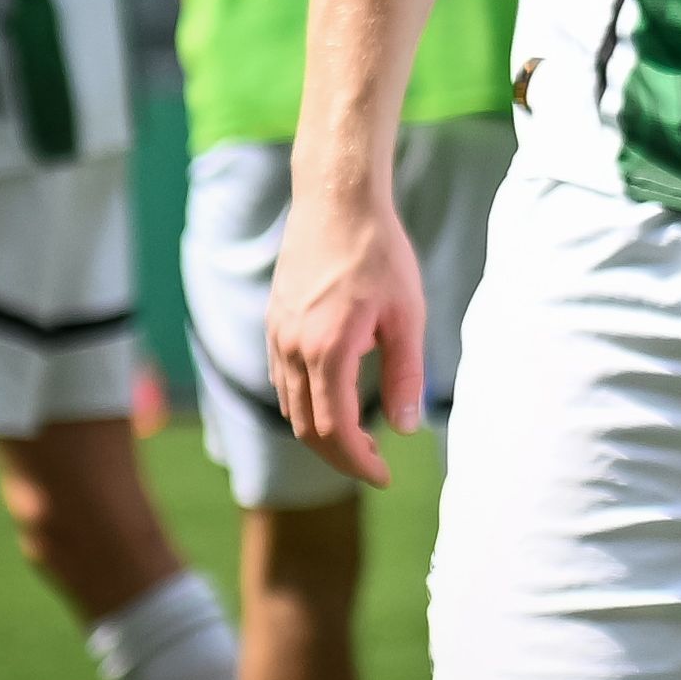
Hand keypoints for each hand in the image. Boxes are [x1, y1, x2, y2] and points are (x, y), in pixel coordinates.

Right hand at [265, 182, 425, 489]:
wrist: (336, 203)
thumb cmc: (380, 254)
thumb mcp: (407, 316)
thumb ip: (405, 374)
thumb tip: (407, 427)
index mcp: (327, 351)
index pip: (332, 431)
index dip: (357, 462)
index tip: (383, 476)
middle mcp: (292, 349)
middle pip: (306, 427)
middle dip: (339, 455)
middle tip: (375, 465)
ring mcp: (277, 336)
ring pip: (290, 405)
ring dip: (320, 432)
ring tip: (360, 439)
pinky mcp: (273, 323)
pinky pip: (283, 380)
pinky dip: (305, 403)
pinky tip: (334, 400)